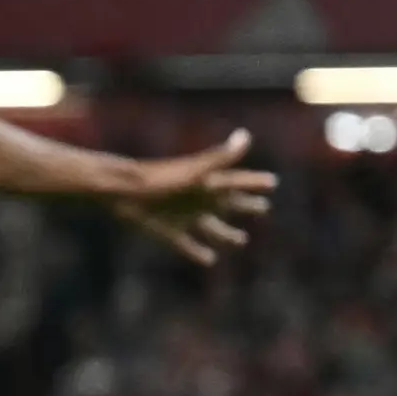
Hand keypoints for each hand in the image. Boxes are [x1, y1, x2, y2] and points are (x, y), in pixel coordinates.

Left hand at [110, 129, 277, 265]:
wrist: (123, 192)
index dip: (254, 182)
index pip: (238, 181)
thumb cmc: (161, 179)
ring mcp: (185, 217)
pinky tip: (209, 259)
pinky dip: (198, 252)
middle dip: (246, 205)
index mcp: (207, 183)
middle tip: (264, 207)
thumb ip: (220, 157)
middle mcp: (198, 199)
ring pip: (212, 227)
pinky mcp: (169, 232)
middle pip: (229, 204)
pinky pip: (188, 245)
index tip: (273, 182)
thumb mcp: (195, 170)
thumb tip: (245, 136)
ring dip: (227, 234)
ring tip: (241, 240)